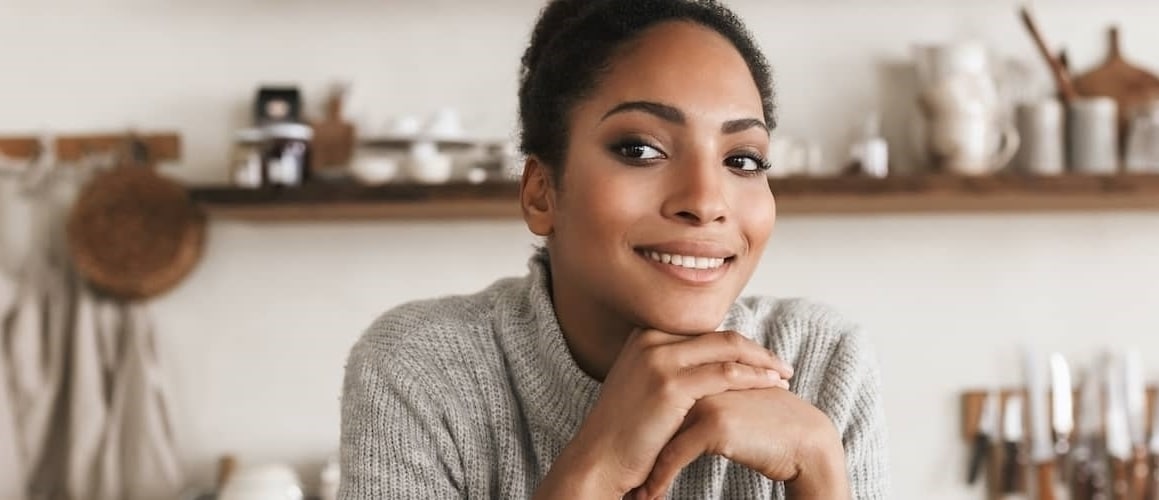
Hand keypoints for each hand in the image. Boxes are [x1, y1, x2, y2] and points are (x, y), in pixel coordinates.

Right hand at [534, 329, 792, 498]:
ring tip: (784, 375)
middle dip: (755, 350)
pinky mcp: (670, 384)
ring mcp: (659, 359)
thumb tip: (709, 367)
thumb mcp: (642, 387)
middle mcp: (651, 339)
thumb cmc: (624, 432)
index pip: (704, 332)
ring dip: (761, 361)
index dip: (736, 344)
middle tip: (781, 364)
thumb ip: (669, 368)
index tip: (761, 357)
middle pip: (719, 335)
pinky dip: (754, 378)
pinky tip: (772, 385)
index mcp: (645, 335)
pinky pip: (725, 374)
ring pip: (727, 350)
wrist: (598, 459)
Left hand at [635, 388, 848, 499]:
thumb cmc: (766, 425)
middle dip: (637, 447)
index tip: (628, 449)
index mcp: (700, 368)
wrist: (804, 440)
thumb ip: (700, 397)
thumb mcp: (729, 403)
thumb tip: (668, 415)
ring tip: (633, 490)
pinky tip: (649, 497)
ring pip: (659, 436)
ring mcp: (705, 398)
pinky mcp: (714, 425)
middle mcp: (699, 378)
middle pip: (653, 414)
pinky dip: (659, 479)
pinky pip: (675, 456)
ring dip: (644, 467)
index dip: (642, 425)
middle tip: (623, 473)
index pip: (657, 395)